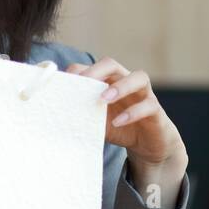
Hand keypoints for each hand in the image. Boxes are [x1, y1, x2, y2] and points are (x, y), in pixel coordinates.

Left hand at [66, 57, 188, 202]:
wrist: (148, 144)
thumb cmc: (118, 127)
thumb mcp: (94, 121)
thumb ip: (79, 114)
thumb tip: (52, 116)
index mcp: (107, 82)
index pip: (90, 67)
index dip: (76, 72)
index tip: (63, 84)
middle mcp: (125, 82)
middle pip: (112, 64)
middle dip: (96, 70)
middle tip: (84, 82)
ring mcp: (143, 94)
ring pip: (138, 77)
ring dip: (120, 86)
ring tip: (103, 99)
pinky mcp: (156, 110)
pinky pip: (149, 105)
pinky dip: (133, 113)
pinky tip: (119, 122)